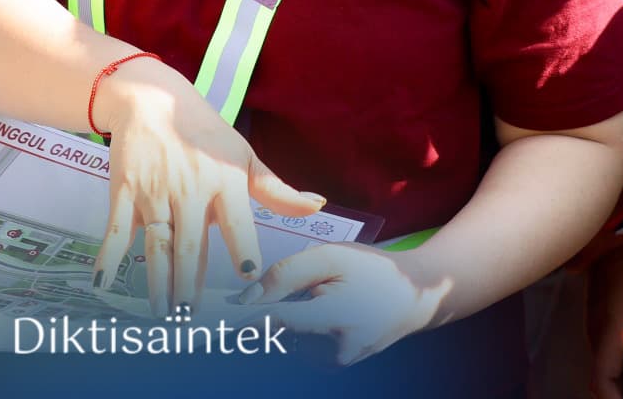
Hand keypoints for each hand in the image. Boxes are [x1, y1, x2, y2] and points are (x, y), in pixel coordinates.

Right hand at [91, 62, 324, 315]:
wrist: (151, 100)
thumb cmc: (205, 133)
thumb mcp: (243, 156)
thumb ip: (276, 190)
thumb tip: (317, 206)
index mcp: (224, 181)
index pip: (237, 222)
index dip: (243, 248)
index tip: (248, 276)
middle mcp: (189, 189)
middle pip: (190, 245)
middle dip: (189, 284)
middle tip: (191, 318)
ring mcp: (154, 191)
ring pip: (157, 244)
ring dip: (157, 281)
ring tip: (161, 313)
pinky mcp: (124, 190)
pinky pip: (117, 229)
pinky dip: (109, 257)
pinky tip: (104, 284)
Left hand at [240, 243, 443, 365]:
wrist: (412, 298)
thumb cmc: (371, 270)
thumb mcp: (331, 257)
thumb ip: (287, 274)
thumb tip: (248, 299)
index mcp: (336, 319)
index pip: (278, 323)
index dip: (244, 320)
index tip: (211, 321)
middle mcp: (334, 351)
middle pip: (276, 335)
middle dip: (256, 319)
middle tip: (230, 308)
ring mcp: (334, 363)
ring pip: (284, 342)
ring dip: (276, 324)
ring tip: (291, 301)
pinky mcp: (333, 366)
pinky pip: (297, 347)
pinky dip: (290, 331)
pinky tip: (300, 312)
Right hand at [586, 234, 622, 398]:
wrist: (617, 231)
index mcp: (613, 326)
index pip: (603, 378)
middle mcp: (597, 331)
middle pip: (602, 380)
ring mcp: (594, 327)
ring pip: (602, 371)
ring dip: (622, 390)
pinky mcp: (598, 323)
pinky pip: (604, 359)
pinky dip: (620, 377)